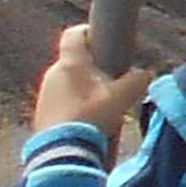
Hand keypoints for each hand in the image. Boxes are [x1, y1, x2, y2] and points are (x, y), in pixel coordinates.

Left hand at [35, 22, 154, 141]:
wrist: (60, 154)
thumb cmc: (90, 119)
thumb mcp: (121, 98)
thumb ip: (136, 81)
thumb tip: (143, 75)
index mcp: (70, 64)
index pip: (74, 34)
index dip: (90, 31)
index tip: (105, 39)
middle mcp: (53, 74)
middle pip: (75, 61)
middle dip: (94, 68)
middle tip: (113, 82)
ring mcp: (44, 95)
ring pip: (69, 82)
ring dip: (85, 89)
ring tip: (103, 108)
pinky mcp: (42, 114)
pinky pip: (61, 101)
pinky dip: (75, 106)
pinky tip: (88, 123)